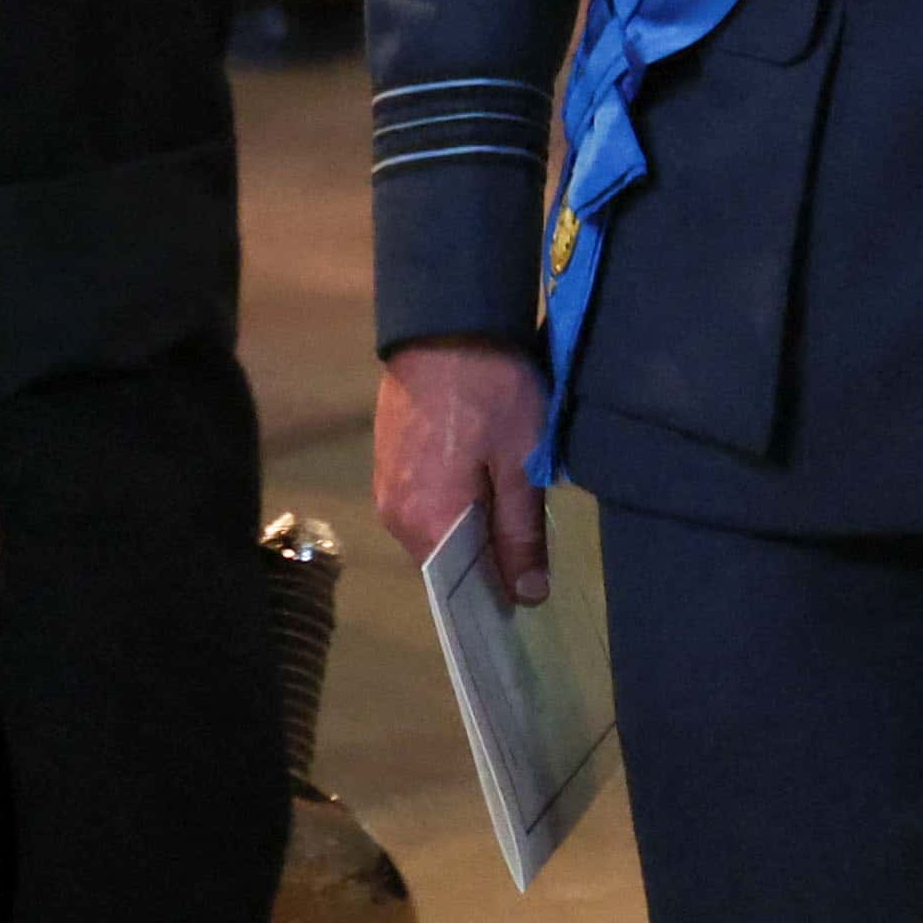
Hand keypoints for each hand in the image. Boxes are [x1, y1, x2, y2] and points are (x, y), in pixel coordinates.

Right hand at [373, 335, 555, 598]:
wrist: (445, 325)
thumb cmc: (491, 393)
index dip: (497, 593)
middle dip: (488, 560)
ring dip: (472, 529)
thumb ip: (521, 533)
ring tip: (516, 520)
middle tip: (535, 553)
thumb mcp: (521, 462)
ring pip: (436, 529)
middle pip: (447, 557)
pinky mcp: (388, 462)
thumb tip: (526, 596)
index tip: (530, 597)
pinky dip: (455, 506)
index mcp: (426, 523)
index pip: (460, 585)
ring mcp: (386, 488)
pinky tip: (487, 490)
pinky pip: (425, 503)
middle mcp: (394, 516)